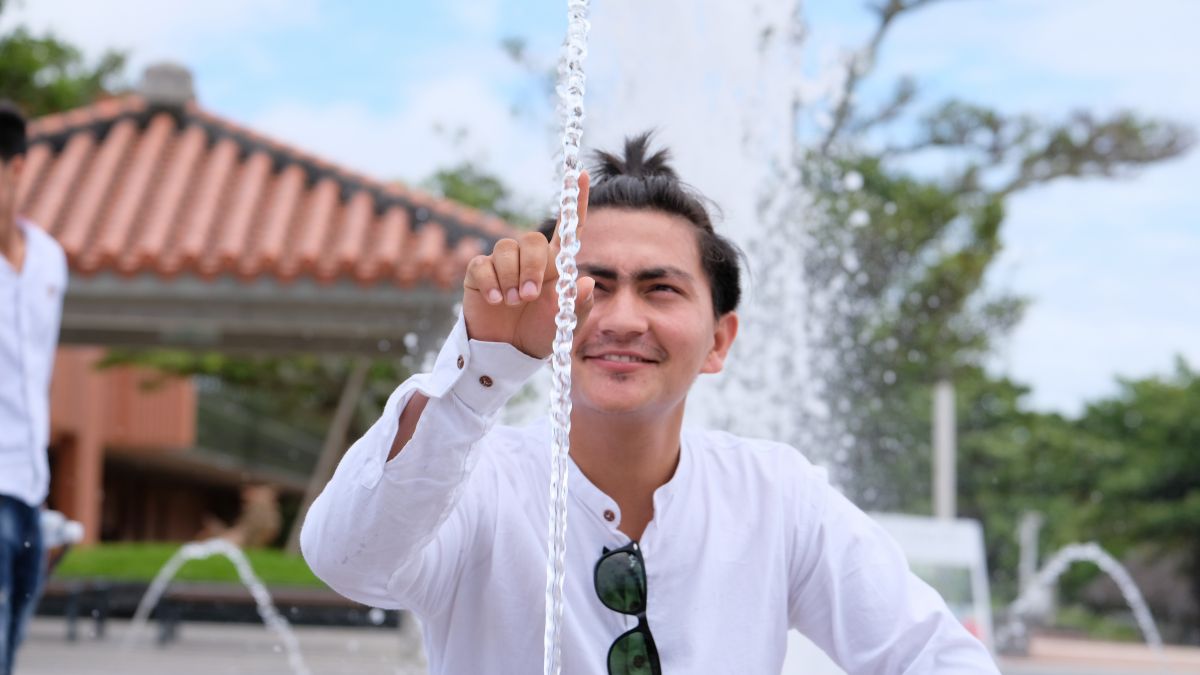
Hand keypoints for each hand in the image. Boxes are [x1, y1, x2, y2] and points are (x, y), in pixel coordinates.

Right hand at [462, 171, 593, 357]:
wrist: (506, 352)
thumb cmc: (539, 334)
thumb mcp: (564, 325)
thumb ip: (577, 304)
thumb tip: (586, 281)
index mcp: (556, 266)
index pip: (568, 229)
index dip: (576, 201)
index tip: (584, 174)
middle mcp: (530, 258)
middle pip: (533, 239)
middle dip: (533, 267)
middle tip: (529, 296)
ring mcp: (503, 264)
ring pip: (506, 248)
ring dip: (511, 276)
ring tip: (513, 302)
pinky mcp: (480, 273)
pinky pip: (483, 264)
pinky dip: (491, 281)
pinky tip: (495, 300)